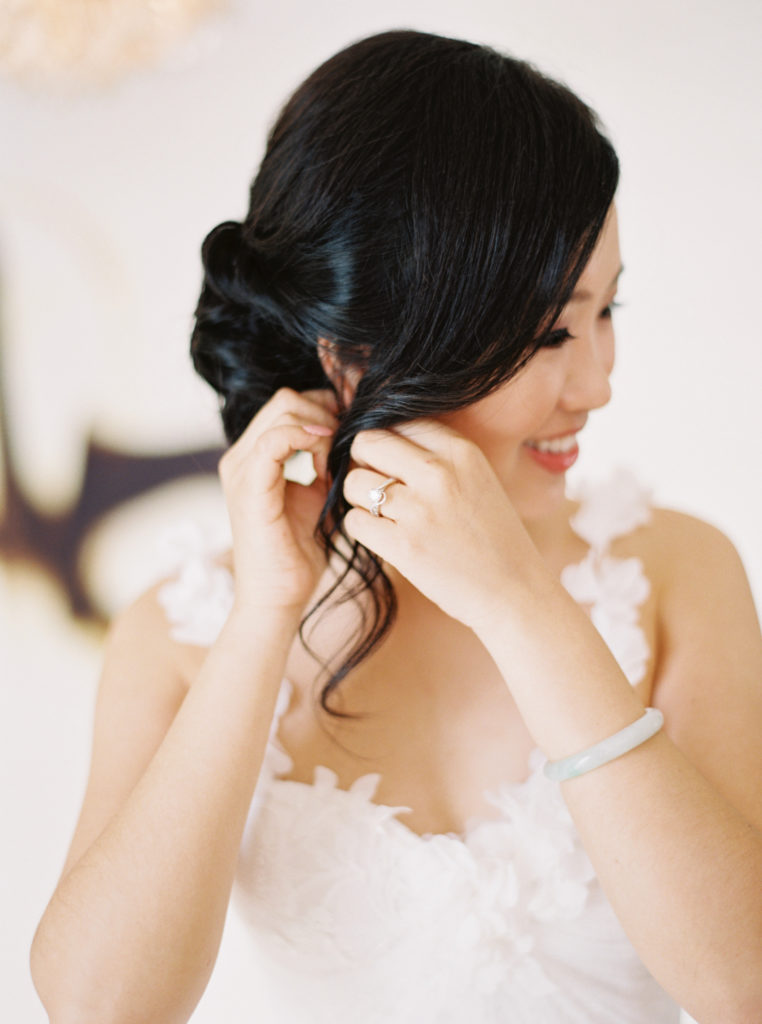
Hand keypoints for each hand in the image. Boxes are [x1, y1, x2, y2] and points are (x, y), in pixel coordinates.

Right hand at [218, 387, 337, 614]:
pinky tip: (327, 464)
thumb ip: (325, 462)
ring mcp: (240, 469)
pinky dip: (307, 440)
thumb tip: (351, 433)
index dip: (326, 406)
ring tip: (336, 462)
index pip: (289, 403)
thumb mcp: (319, 494)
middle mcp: (241, 456)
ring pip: (284, 411)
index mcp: (254, 456)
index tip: (353, 430)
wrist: (279, 597)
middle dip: (327, 413)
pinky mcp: (248, 486)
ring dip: (321, 428)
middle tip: (347, 447)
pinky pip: (275, 440)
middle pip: (287, 399)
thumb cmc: (300, 553)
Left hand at [343, 420, 542, 632]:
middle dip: (362, 463)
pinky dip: (361, 530)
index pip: (398, 422)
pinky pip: (354, 522)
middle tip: (373, 485)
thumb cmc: (493, 538)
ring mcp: (420, 509)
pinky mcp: (404, 546)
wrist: (516, 592)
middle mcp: (439, 473)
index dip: (385, 443)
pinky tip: (382, 538)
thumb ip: (437, 457)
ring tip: (382, 515)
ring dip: (358, 500)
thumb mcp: (476, 479)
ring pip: (354, 483)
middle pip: (368, 443)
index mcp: (461, 450)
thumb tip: (381, 441)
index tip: (388, 463)